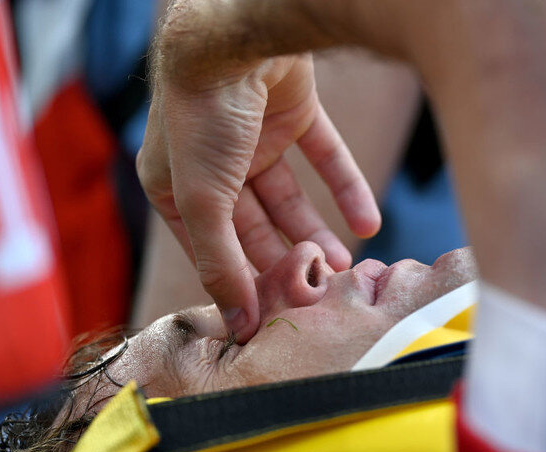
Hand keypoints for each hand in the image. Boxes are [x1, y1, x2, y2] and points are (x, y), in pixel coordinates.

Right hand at [137, 53, 380, 342]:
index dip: (241, 280)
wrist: (235, 35)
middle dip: (287, 257)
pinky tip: (369, 222)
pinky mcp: (294, 112)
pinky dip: (346, 188)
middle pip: (254, 226)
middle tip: (318, 287)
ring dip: (318, 231)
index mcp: (176, 187)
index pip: (211, 248)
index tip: (273, 314)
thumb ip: (220, 263)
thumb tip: (238, 322)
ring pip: (291, 197)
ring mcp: (254, 137)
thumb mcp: (204, 200)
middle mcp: (214, 164)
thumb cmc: (203, 118)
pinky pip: (324, 158)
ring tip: (346, 264)